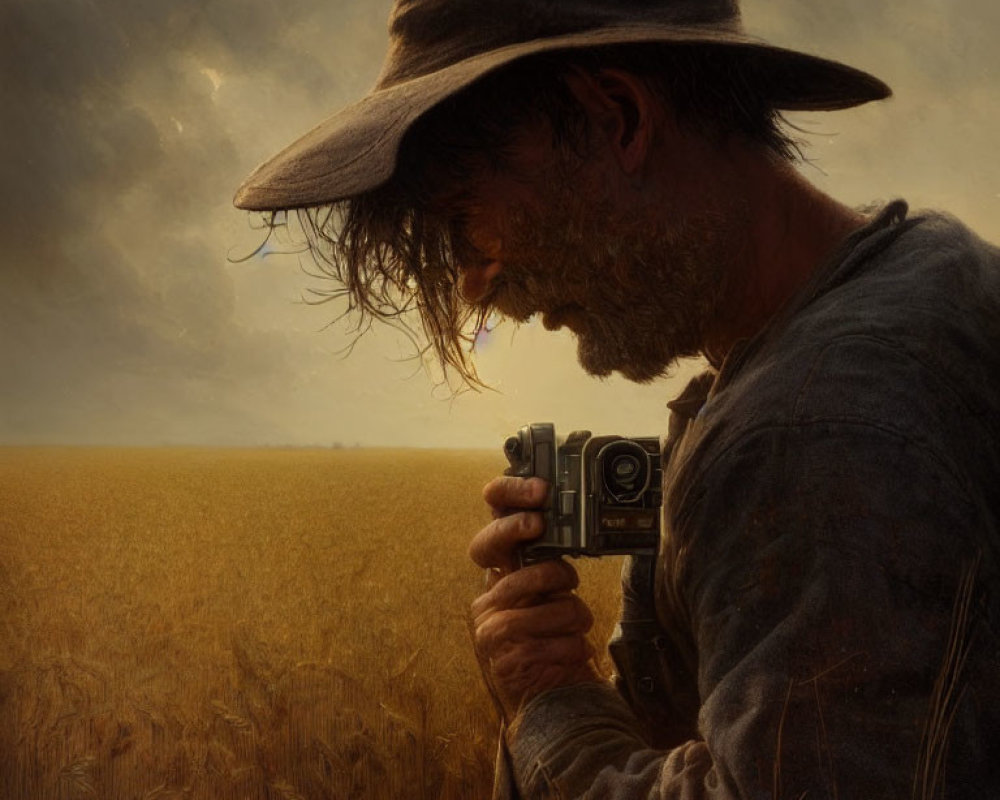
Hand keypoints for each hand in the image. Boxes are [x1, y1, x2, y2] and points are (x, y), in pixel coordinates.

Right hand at [469, 476, 600, 719]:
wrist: (555, 691)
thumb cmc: (558, 633)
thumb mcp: (557, 589)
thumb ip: (553, 559)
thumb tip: (574, 525)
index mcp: (504, 569)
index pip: (493, 516)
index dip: (510, 495)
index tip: (540, 492)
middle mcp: (490, 593)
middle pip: (490, 549)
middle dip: (527, 549)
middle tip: (562, 563)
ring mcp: (489, 626)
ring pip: (537, 602)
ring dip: (571, 614)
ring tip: (579, 625)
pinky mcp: (503, 658)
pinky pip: (548, 642)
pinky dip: (572, 647)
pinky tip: (576, 650)